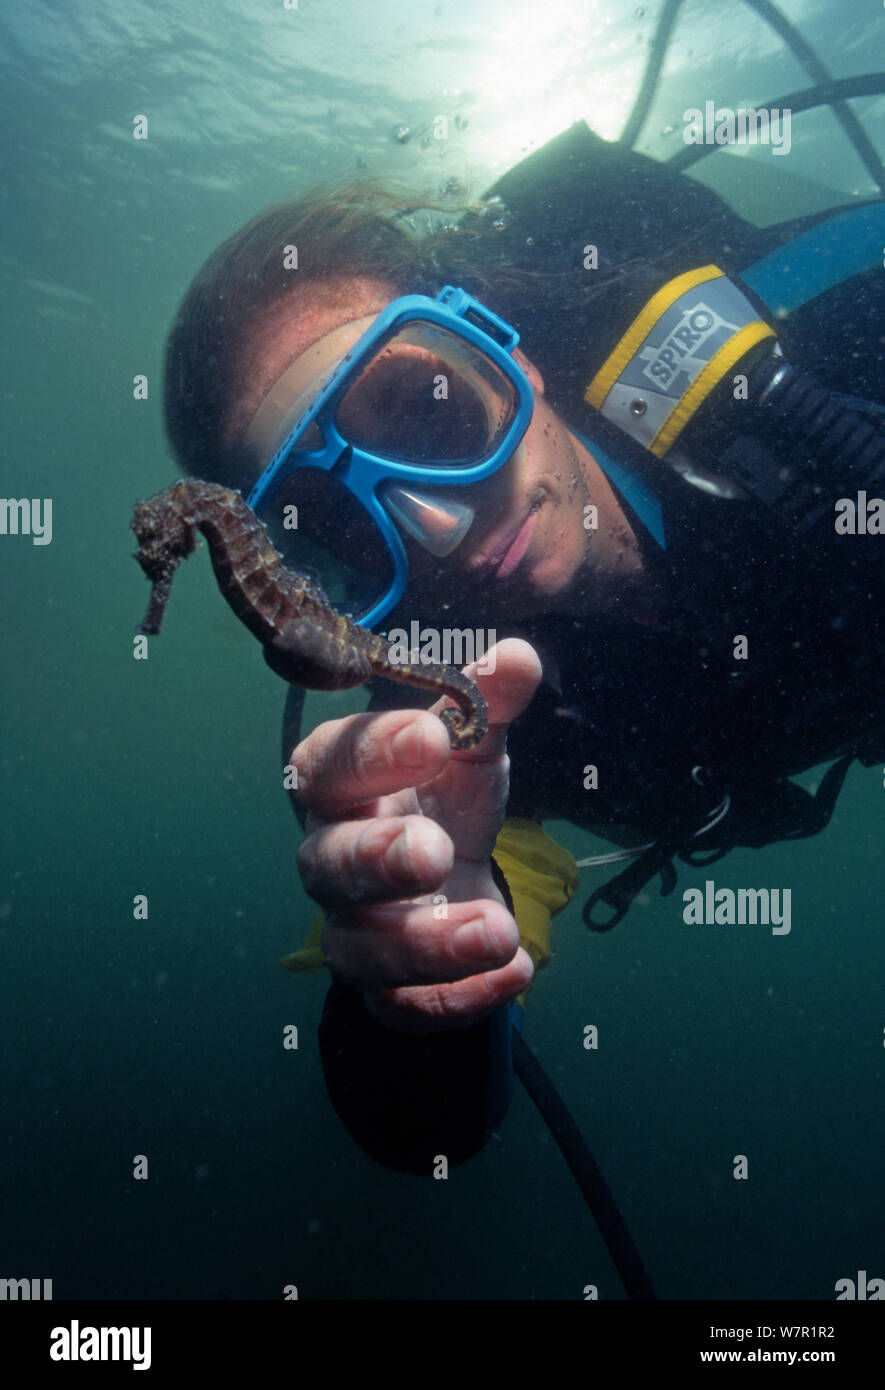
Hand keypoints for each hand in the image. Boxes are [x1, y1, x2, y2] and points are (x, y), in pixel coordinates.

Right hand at [292, 638, 540, 1033]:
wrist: (452, 880)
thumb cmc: (445, 797)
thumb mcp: (473, 747)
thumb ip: (487, 705)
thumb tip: (517, 656)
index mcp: (342, 785)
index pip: (331, 764)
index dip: (373, 751)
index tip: (434, 735)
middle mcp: (331, 858)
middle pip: (326, 865)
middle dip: (377, 860)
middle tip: (436, 850)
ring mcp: (354, 929)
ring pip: (358, 949)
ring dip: (426, 944)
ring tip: (498, 929)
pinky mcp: (389, 990)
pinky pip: (403, 1008)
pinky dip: (456, 999)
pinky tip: (513, 972)